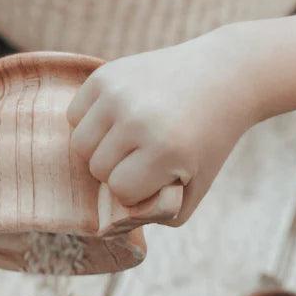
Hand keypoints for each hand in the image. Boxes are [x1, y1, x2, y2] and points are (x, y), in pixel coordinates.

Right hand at [67, 27, 259, 224]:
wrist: (221, 77)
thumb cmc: (206, 140)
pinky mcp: (105, 75)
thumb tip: (118, 220)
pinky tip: (115, 119)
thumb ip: (160, 213)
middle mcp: (137, 118)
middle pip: (97, 168)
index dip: (137, 189)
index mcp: (164, 150)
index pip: (120, 190)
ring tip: (125, 141)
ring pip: (80, 144)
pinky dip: (89, 122)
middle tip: (143, 155)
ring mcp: (118, 94)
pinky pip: (75, 114)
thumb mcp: (196, 187)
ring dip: (99, 149)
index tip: (157, 175)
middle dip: (117, 169)